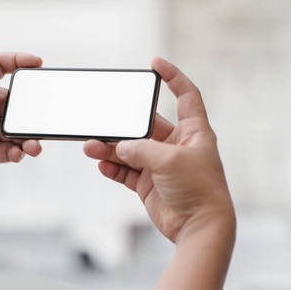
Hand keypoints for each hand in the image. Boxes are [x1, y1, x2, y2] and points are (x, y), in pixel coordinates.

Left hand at [0, 53, 42, 196]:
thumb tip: (4, 93)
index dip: (18, 61)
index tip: (37, 63)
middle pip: (16, 101)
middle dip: (30, 107)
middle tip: (39, 116)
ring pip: (19, 128)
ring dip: (30, 135)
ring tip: (33, 144)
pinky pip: (14, 150)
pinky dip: (21, 151)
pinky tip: (18, 153)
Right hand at [84, 57, 234, 242]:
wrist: (198, 227)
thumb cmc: (198, 189)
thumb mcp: (169, 161)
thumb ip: (141, 150)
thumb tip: (119, 148)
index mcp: (193, 132)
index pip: (186, 96)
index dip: (173, 77)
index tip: (155, 63)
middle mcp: (176, 146)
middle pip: (145, 126)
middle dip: (123, 125)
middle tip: (102, 122)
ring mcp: (161, 165)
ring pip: (130, 150)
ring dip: (111, 149)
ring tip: (91, 147)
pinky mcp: (149, 184)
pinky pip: (126, 171)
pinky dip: (113, 168)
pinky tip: (101, 165)